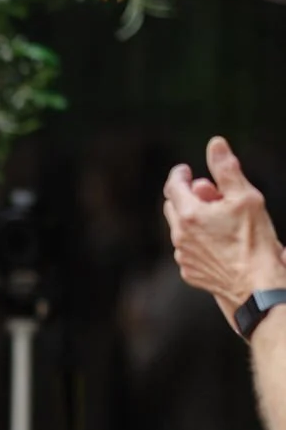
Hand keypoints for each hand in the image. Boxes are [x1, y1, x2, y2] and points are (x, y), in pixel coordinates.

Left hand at [163, 138, 284, 323]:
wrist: (256, 286)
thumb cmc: (254, 241)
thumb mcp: (245, 197)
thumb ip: (226, 168)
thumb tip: (215, 144)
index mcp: (189, 215)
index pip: (173, 186)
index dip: (180, 174)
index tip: (187, 170)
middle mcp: (179, 237)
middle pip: (173, 207)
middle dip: (188, 196)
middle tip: (209, 192)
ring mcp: (183, 257)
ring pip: (180, 230)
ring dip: (194, 219)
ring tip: (219, 218)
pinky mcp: (190, 273)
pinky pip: (188, 250)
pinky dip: (198, 240)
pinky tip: (219, 241)